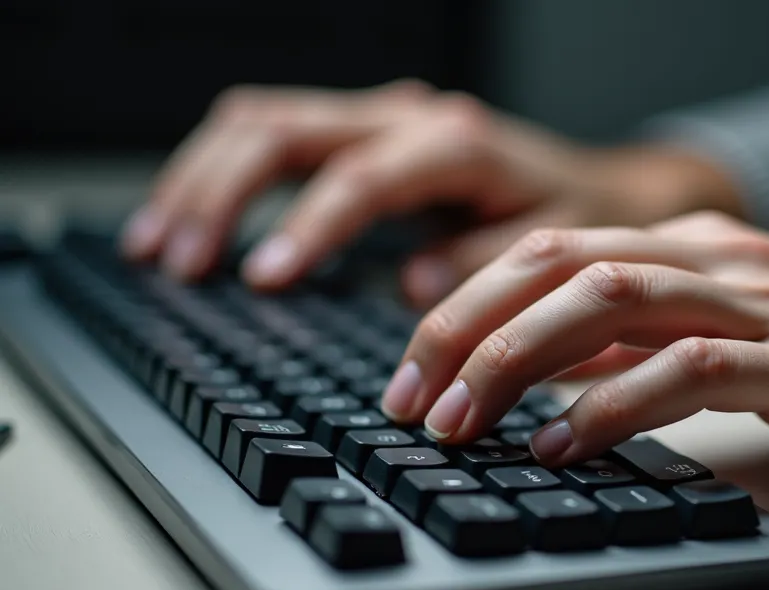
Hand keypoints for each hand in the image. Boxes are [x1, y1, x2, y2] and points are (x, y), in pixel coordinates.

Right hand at [120, 80, 739, 305]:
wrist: (599, 191)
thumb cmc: (578, 222)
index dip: (309, 225)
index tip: (263, 278)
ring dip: (201, 179)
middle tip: (181, 264)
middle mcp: (407, 116)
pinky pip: (271, 133)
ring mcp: (376, 118)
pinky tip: (187, 220)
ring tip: (158, 247)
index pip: (362, 175)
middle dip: (222, 193)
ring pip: (262, 120)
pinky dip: (219, 173)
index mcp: (456, 142)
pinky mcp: (358, 133)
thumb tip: (414, 283)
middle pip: (286, 129)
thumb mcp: (555, 249)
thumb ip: (486, 263)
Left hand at [381, 212, 768, 491]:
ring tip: (461, 418)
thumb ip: (656, 344)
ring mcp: (767, 307)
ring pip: (612, 300)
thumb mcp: (744, 335)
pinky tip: (566, 443)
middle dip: (468, 324)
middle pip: (562, 264)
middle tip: (412, 393)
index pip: (556, 250)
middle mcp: (723, 263)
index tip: (418, 363)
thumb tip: (564, 380)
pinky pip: (690, 371)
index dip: (472, 299)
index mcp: (701, 251)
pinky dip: (614, 406)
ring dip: (518, 359)